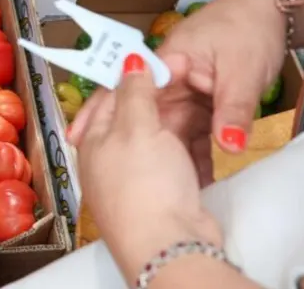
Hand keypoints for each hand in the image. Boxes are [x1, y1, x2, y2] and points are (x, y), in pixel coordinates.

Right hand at [69, 0, 286, 183]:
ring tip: (141, 186)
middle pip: (139, 112)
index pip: (127, 89)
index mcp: (167, 62)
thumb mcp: (242, 72)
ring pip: (165, 128)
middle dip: (121, 140)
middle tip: (104, 172)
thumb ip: (233, 110)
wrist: (272, 15)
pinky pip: (190, 134)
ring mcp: (185, 93)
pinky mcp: (202, 105)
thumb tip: (229, 148)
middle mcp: (170, 80)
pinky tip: (188, 181)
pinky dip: (188, 156)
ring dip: (157, 154)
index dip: (102, 113)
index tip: (83, 138)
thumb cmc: (249, 30)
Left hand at [78, 54, 222, 283]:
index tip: (157, 58)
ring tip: (204, 103)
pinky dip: (190, 153)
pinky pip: (178, 164)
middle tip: (190, 78)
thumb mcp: (137, 128)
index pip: (109, 96)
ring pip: (160, 140)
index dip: (132, 75)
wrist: (169, 244)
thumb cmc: (145, 183)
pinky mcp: (164, 195)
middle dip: (161, 100)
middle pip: (136, 117)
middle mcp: (110, 158)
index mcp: (95, 138)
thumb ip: (134, 92)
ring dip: (180, 127)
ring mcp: (137, 178)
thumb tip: (128, 59)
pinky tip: (208, 142)